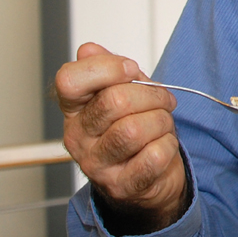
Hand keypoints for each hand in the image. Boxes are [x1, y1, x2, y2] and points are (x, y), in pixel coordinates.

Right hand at [56, 42, 187, 233]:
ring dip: (161, 121)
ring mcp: (97, 165)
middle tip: (163, 100)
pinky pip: (154, 156)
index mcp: (74, 109)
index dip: (108, 68)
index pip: (68, 80)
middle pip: (114, 101)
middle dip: (151, 95)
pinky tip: (162, 146)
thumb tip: (88, 50)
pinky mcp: (121, 186)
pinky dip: (168, 146)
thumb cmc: (136, 127)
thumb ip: (107, 69)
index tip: (131, 71)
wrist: (148, 177)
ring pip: (135, 129)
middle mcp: (78, 138)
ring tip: (162, 124)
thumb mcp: (123, 91)